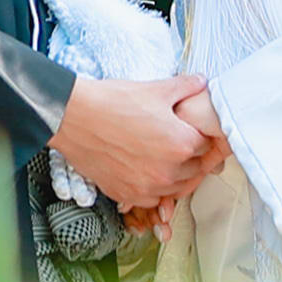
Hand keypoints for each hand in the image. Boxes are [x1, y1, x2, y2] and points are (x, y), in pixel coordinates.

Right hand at [54, 75, 214, 214]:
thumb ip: (185, 87)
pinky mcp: (127, 194)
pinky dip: (154, 188)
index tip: (197, 133)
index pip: (208, 146)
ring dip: (176, 175)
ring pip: (176, 188)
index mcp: (182, 144)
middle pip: (196, 169)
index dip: (204, 137)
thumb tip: (201, 82)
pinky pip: (152, 198)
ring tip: (166, 158)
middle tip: (182, 144)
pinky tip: (147, 171)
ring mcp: (147, 187)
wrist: (72, 118)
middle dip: (193, 156)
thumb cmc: (111, 102)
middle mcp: (168, 171)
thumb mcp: (155, 89)